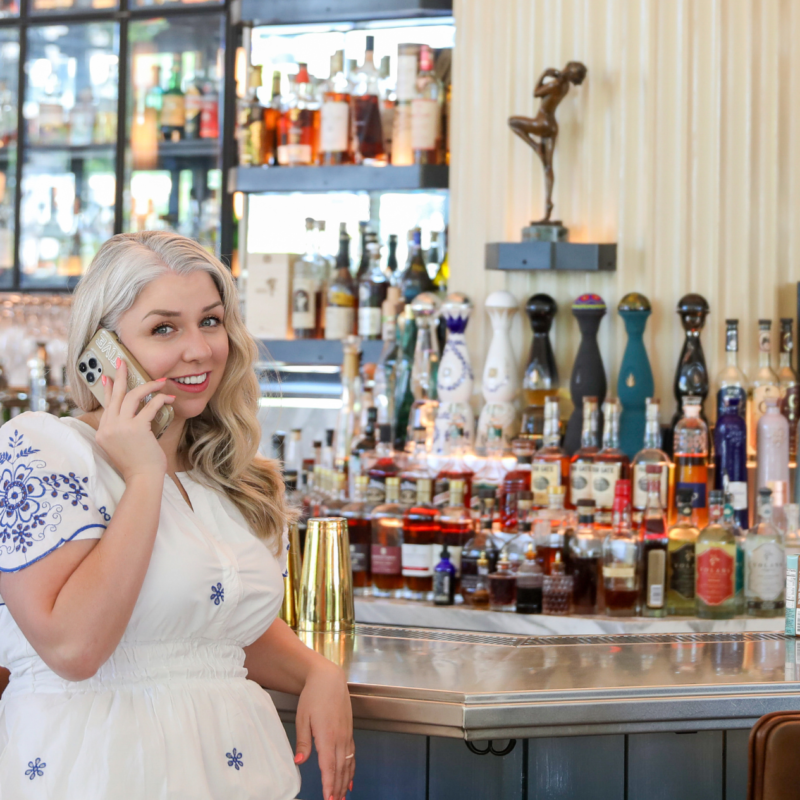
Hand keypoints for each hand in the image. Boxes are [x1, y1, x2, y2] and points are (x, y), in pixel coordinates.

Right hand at [95, 359, 173, 480]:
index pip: (106, 404)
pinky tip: (169, 398)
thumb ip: (123, 429)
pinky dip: (160, 399)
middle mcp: (108, 427)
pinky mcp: (136, 428)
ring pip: (132, 396)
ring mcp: (120, 427)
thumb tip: (136, 412)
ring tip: (161, 381)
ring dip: (148, 386)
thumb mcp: (123, 446)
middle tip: (124, 361)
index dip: (108, 388)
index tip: (109, 376)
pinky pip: (149, 406)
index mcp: (102, 432)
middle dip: (120, 376)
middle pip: (115, 395)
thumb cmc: (138, 465)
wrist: (142, 479)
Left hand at [294, 661, 353, 799]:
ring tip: (342, 797)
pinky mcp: (349, 731)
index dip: (329, 784)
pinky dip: (352, 769)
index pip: (329, 766)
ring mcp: (346, 734)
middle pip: (341, 768)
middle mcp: (340, 737)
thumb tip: (299, 762)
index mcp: (327, 735)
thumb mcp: (303, 717)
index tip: (328, 799)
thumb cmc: (313, 695)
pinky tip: (350, 778)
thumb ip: (303, 741)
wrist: (329, 679)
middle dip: (338, 788)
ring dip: (345, 782)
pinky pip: (352, 754)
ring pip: (348, 763)